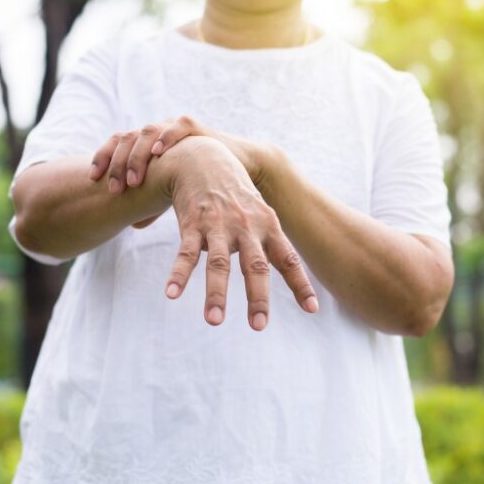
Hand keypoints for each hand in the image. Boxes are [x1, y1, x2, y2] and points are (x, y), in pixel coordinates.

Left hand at [88, 116, 268, 194]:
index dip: (102, 159)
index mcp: (144, 146)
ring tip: (134, 179)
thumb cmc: (201, 185)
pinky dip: (167, 137)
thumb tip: (134, 224)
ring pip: (147, 131)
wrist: (236, 171)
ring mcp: (173, 127)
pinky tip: (159, 152)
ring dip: (138, 155)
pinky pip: (177, 126)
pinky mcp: (196, 127)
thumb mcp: (172, 195)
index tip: (93, 179)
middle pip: (126, 138)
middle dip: (117, 163)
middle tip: (116, 188)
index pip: (115, 145)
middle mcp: (155, 133)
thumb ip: (153, 204)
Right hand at [161, 137, 317, 330]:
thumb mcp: (262, 215)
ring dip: (216, 293)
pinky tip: (171, 293)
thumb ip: (273, 246)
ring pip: (219, 264)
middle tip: (259, 326)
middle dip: (258, 297)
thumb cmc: (237, 195)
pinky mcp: (193, 224)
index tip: (311, 309)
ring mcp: (219, 226)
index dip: (300, 284)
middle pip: (255, 266)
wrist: (204, 157)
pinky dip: (179, 274)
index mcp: (268, 226)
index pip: (288, 259)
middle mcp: (246, 227)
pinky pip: (186, 253)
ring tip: (214, 321)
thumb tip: (291, 273)